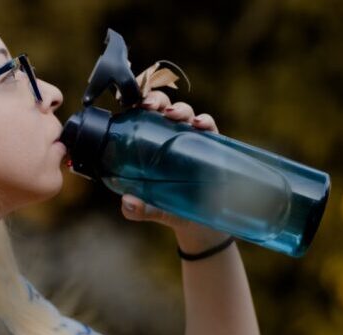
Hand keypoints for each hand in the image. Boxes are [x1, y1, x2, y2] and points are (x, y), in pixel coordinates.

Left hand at [120, 90, 229, 251]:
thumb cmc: (173, 210)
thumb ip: (138, 209)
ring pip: (186, 114)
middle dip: (157, 100)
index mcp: (151, 146)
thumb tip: (129, 202)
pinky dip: (206, 122)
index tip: (131, 105)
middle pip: (164, 108)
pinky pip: (210, 129)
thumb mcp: (153, 210)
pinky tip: (200, 125)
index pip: (143, 117)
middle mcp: (171, 138)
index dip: (137, 105)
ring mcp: (192, 141)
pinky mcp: (213, 148)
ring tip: (173, 115)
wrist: (202, 227)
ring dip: (180, 109)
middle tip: (150, 107)